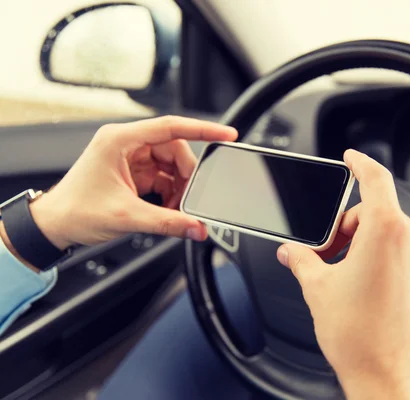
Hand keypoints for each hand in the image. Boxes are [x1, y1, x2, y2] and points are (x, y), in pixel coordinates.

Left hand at [28, 116, 236, 249]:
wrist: (53, 225)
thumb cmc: (74, 211)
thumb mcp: (126, 217)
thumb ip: (167, 222)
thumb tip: (196, 227)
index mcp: (120, 140)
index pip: (171, 126)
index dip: (203, 129)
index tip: (226, 134)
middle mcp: (126, 143)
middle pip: (175, 149)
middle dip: (187, 174)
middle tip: (193, 197)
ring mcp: (130, 157)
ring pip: (171, 164)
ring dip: (180, 186)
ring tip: (177, 208)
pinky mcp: (133, 172)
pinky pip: (164, 177)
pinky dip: (172, 192)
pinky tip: (170, 208)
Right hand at [276, 149, 409, 399]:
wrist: (393, 379)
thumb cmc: (363, 339)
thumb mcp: (319, 290)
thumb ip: (303, 260)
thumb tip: (293, 252)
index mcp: (387, 231)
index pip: (375, 179)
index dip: (360, 163)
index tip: (352, 158)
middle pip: (377, 212)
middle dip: (349, 226)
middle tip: (329, 254)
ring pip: (393, 233)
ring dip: (369, 244)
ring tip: (349, 276)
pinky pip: (409, 253)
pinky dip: (388, 258)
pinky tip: (371, 287)